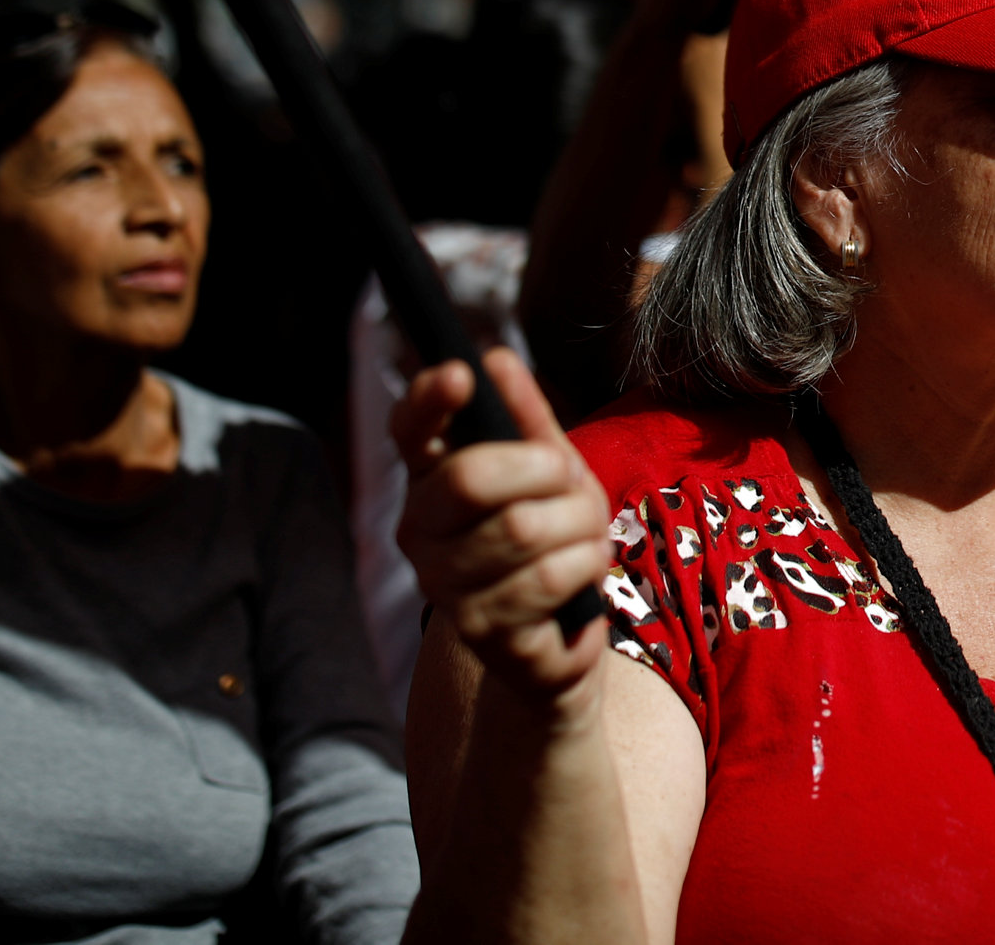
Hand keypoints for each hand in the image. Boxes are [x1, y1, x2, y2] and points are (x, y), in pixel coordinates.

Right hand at [393, 348, 615, 705]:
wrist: (563, 636)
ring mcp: (442, 585)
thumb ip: (527, 418)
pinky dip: (584, 566)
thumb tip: (497, 358)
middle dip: (544, 472)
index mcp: (431, 478)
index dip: (429, 401)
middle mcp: (420, 531)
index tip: (461, 374)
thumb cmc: (553, 538)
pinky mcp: (479, 632)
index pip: (410, 431)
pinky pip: (545, 577)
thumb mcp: (552, 470)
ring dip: (578, 525)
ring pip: (522, 528)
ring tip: (585, 536)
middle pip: (470, 478)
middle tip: (572, 484)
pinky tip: (582, 575)